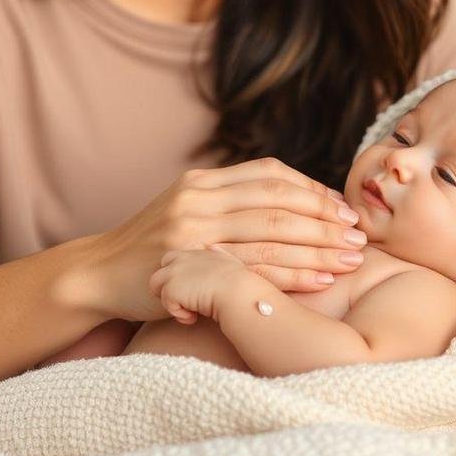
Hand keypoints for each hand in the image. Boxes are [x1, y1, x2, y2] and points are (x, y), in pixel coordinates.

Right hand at [67, 157, 368, 322]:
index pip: (270, 174)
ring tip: (351, 258)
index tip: (343, 207)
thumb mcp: (186, 207)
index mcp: (201, 180)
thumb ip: (229, 200)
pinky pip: (252, 268)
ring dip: (318, 248)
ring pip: (270, 234)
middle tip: (358, 234)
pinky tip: (320, 280)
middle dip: (324, 219)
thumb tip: (295, 202)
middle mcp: (196, 199)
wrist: (97, 274)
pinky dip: (291, 273)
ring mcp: (189, 232)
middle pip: (277, 203)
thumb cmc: (151, 246)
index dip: (312, 189)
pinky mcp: (186, 265)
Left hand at [149, 245, 248, 324]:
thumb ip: (219, 254)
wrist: (238, 291)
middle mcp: (182, 258)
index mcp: (195, 252)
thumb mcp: (230, 261)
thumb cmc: (241, 281)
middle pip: (160, 269)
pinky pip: (166, 303)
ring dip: (170, 300)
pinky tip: (194, 317)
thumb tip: (214, 248)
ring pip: (155, 285)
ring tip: (190, 311)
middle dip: (166, 286)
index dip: (178, 276)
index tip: (192, 290)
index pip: (174, 259)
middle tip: (185, 302)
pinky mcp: (171, 288)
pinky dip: (179, 313)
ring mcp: (174, 271)